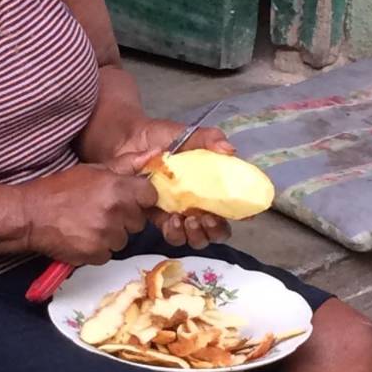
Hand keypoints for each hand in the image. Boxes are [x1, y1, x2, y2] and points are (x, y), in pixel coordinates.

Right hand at [22, 164, 156, 265]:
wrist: (31, 215)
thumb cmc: (61, 189)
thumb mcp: (93, 169)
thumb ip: (126, 164)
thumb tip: (155, 154)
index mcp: (118, 187)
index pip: (150, 196)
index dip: (140, 198)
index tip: (128, 199)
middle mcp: (116, 211)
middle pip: (138, 221)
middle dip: (125, 218)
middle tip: (102, 212)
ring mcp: (107, 235)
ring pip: (124, 240)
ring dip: (111, 235)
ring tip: (89, 224)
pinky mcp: (97, 254)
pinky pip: (108, 254)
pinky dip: (98, 249)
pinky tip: (83, 237)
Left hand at [106, 119, 235, 249]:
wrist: (129, 141)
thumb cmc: (162, 137)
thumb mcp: (189, 134)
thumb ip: (209, 139)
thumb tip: (229, 150)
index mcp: (211, 185)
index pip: (232, 206)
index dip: (240, 215)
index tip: (242, 215)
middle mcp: (199, 203)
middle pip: (216, 230)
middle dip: (215, 231)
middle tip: (207, 218)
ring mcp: (180, 212)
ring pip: (195, 238)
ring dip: (197, 235)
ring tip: (188, 220)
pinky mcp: (161, 218)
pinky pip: (172, 234)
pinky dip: (175, 232)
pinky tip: (172, 220)